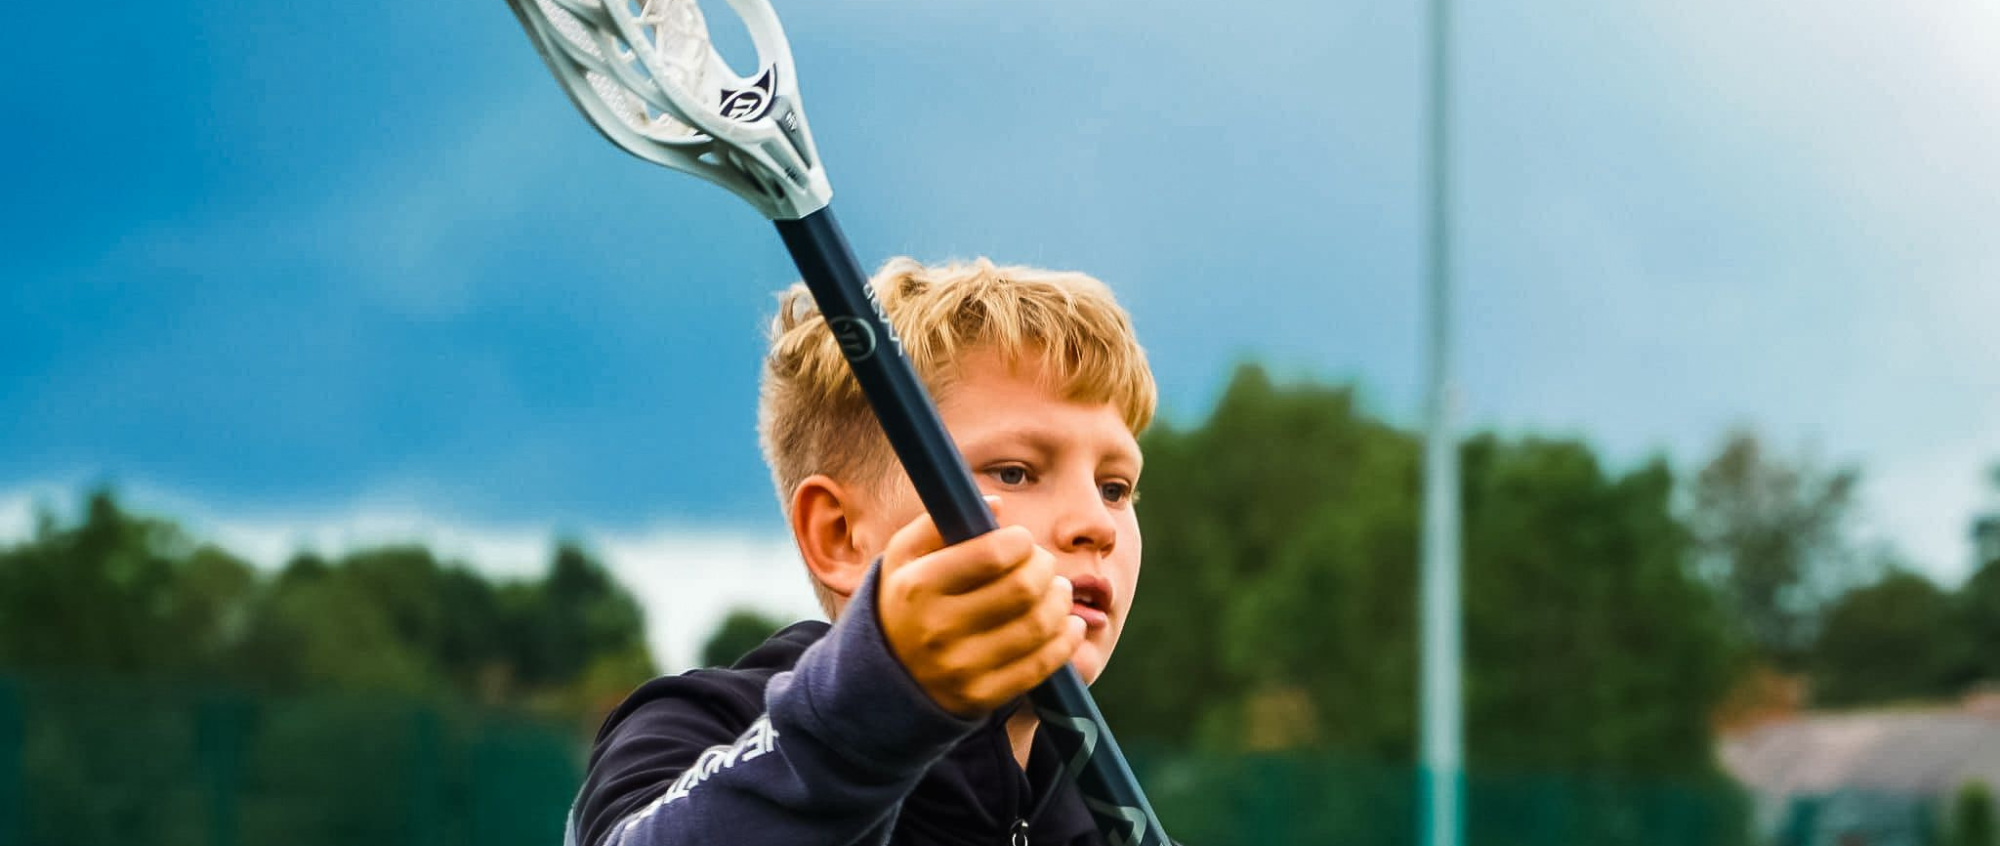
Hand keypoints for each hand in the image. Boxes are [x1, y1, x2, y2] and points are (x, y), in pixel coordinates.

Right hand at [876, 498, 1086, 717]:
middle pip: (1023, 589)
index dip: (1019, 541)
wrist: (884, 676)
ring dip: (1061, 601)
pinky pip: (1041, 665)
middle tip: (1043, 564)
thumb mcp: (904, 556)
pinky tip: (1068, 623)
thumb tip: (996, 504)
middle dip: (1045, 568)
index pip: (991, 554)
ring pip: (1038, 626)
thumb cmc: (906, 600)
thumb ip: (939, 523)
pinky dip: (1066, 640)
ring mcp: (960, 667)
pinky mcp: (980, 696)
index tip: (1021, 540)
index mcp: (918, 586)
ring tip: (1057, 590)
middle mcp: (937, 629)